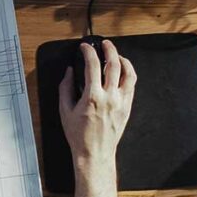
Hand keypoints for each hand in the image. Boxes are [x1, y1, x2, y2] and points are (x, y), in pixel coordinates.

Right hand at [59, 40, 135, 173]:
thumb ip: (65, 88)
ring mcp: (121, 102)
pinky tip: (122, 72)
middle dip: (109, 49)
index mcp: (92, 97)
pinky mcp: (127, 107)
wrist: (94, 153)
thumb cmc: (79, 135)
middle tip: (104, 44)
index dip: (88, 52)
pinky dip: (128, 74)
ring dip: (123, 60)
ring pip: (129, 73)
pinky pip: (132, 85)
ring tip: (117, 55)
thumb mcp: (65, 110)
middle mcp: (109, 97)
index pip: (92, 65)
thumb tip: (69, 73)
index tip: (85, 48)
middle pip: (114, 64)